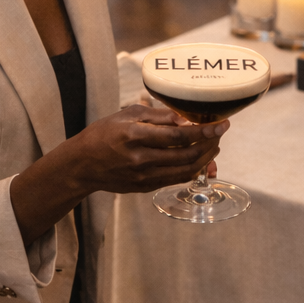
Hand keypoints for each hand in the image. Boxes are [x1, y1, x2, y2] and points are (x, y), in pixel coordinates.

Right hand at [75, 105, 227, 194]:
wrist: (82, 165)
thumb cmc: (103, 134)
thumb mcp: (126, 115)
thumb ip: (157, 116)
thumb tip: (185, 117)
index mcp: (134, 136)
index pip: (177, 135)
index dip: (203, 131)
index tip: (220, 125)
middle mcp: (140, 159)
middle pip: (186, 155)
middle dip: (209, 144)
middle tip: (219, 133)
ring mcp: (143, 177)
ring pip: (185, 170)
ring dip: (204, 158)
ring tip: (213, 146)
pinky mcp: (145, 187)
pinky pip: (175, 179)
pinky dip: (192, 170)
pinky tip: (198, 159)